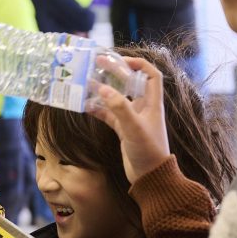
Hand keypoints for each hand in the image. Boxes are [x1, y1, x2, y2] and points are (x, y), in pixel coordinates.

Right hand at [86, 56, 170, 183]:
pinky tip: (84, 106)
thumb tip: (102, 88)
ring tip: (87, 82)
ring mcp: (132, 119)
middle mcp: (143, 108)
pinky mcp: (123, 130)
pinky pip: (108, 114)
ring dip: (103, 90)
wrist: (150, 178)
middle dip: (115, 72)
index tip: (120, 60)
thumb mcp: (134, 127)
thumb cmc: (148, 151)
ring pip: (116, 98)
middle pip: (130, 83)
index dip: (138, 64)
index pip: (150, 75)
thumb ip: (119, 107)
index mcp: (152, 103)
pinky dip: (97, 109)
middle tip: (97, 64)